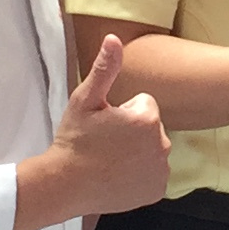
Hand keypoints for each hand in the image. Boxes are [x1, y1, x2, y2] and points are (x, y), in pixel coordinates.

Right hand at [48, 34, 172, 216]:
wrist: (66, 184)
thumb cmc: (74, 141)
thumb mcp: (85, 100)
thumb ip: (105, 68)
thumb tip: (114, 38)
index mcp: (147, 120)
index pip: (144, 104)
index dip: (122, 112)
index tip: (105, 125)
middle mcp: (162, 145)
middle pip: (151, 127)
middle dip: (133, 131)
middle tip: (106, 143)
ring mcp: (160, 171)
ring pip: (152, 150)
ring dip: (137, 152)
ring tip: (110, 160)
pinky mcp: (156, 191)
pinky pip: (153, 173)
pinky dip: (140, 175)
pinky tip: (118, 176)